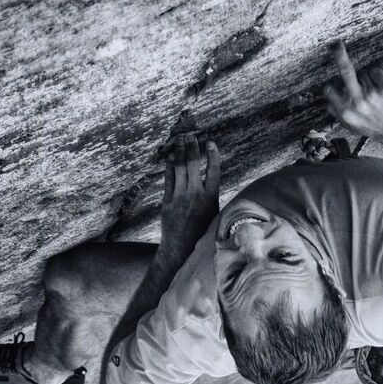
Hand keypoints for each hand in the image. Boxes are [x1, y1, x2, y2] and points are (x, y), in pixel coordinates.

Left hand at [160, 133, 220, 262]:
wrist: (181, 249)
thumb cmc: (202, 234)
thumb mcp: (215, 216)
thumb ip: (213, 198)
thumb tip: (214, 182)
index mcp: (211, 198)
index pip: (213, 170)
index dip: (212, 154)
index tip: (210, 142)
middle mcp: (195, 194)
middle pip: (193, 164)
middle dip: (192, 147)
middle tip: (191, 135)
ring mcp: (180, 196)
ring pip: (179, 168)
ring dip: (180, 151)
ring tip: (180, 139)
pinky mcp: (167, 200)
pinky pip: (168, 178)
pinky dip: (169, 166)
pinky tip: (169, 156)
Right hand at [324, 40, 382, 147]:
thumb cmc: (376, 129)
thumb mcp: (353, 127)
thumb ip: (339, 114)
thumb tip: (327, 102)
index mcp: (346, 112)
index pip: (329, 91)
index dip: (331, 87)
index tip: (331, 83)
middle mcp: (357, 102)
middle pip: (345, 72)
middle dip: (339, 56)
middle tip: (336, 44)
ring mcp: (372, 94)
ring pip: (363, 73)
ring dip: (367, 79)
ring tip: (374, 94)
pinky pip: (375, 71)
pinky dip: (378, 76)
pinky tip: (382, 88)